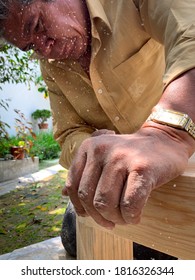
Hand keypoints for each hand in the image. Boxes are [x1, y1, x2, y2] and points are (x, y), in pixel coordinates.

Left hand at [63, 126, 190, 228]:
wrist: (163, 141)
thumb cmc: (130, 155)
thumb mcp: (103, 157)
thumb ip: (84, 173)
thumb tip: (63, 194)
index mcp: (88, 147)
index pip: (73, 186)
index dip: (80, 207)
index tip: (90, 216)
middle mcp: (101, 150)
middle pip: (89, 198)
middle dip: (99, 217)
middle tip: (111, 221)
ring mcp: (121, 157)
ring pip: (106, 204)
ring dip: (116, 218)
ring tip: (124, 218)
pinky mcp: (142, 168)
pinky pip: (129, 204)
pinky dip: (130, 217)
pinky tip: (135, 216)